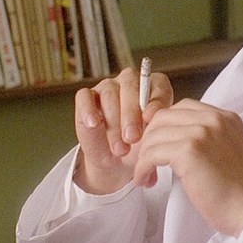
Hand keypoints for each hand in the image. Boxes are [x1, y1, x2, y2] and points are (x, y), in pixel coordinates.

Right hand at [73, 67, 173, 193]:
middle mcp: (131, 82)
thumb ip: (155, 128)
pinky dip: (88, 110)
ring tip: (119, 148)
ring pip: (109, 94)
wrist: (117, 160)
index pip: (157, 84)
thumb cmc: (139, 145)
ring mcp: (108, 87)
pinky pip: (84, 96)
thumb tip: (151, 124)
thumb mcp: (152, 139)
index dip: (155, 100)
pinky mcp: (87, 97)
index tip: (150, 118)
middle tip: (132, 137)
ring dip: (113, 122)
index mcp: (154, 87)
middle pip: (130, 86)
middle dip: (131, 113)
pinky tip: (94, 124)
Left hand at [133, 98, 242, 236]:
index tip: (158, 144)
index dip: (165, 125)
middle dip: (150, 138)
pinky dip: (143, 167)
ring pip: (154, 134)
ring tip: (146, 175)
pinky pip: (152, 153)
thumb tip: (177, 140)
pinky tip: (145, 179)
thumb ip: (209, 137)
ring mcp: (202, 132)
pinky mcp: (189, 151)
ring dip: (144, 156)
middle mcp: (214, 119)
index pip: (183, 107)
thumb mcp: (230, 149)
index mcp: (225, 117)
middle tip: (147, 159)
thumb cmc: (240, 189)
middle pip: (164, 116)